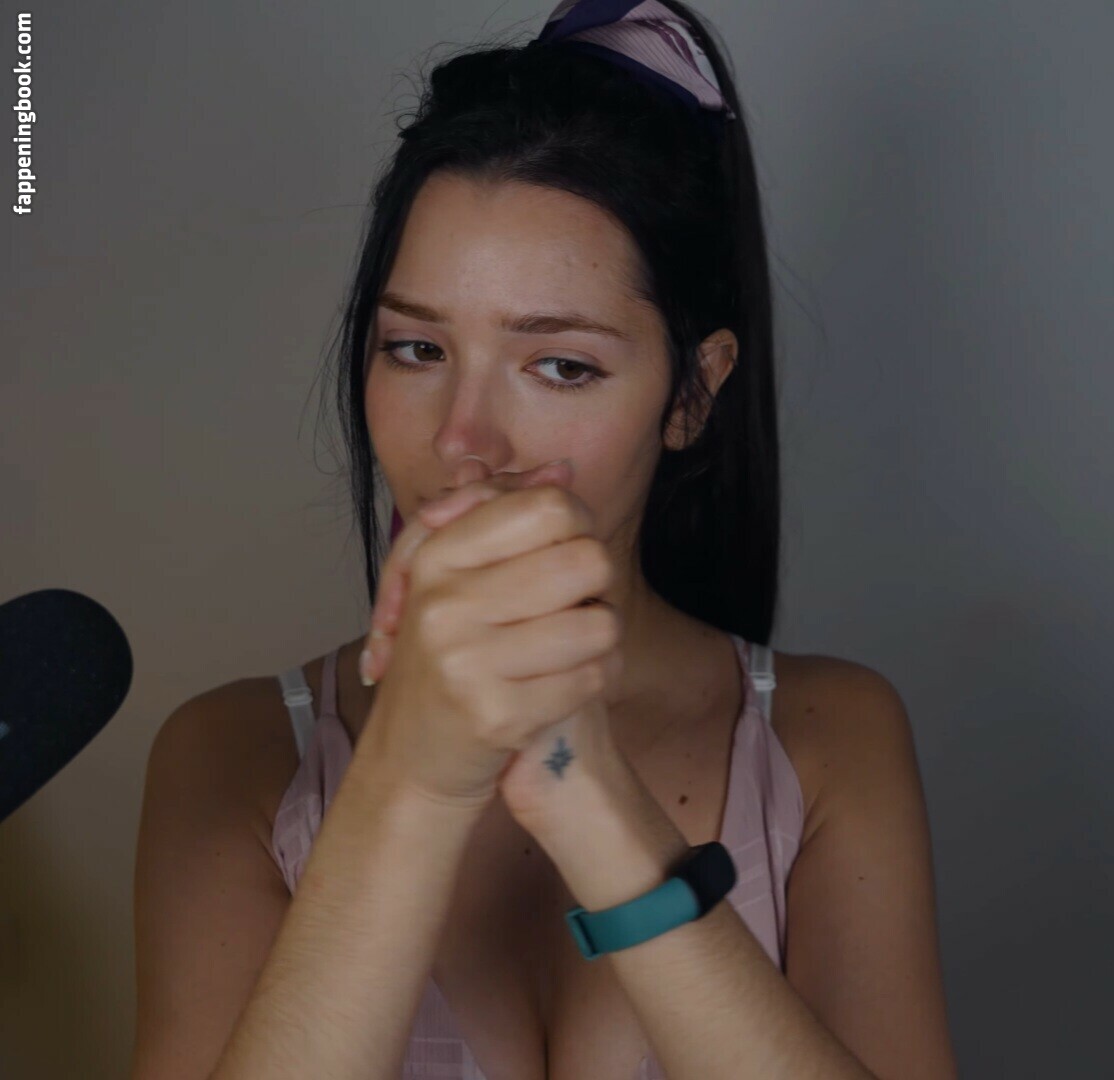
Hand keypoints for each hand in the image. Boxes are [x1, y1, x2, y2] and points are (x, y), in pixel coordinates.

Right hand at [355, 459, 621, 812]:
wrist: (414, 755)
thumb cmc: (450, 655)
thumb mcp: (459, 576)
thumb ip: (506, 513)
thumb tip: (564, 469)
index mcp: (436, 557)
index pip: (547, 506)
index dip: (578, 525)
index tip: (567, 549)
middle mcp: (444, 603)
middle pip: (586, 560)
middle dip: (598, 584)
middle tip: (574, 603)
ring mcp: (466, 662)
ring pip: (600, 623)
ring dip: (601, 638)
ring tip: (571, 646)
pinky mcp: (495, 715)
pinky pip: (592, 677)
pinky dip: (594, 680)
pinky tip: (565, 684)